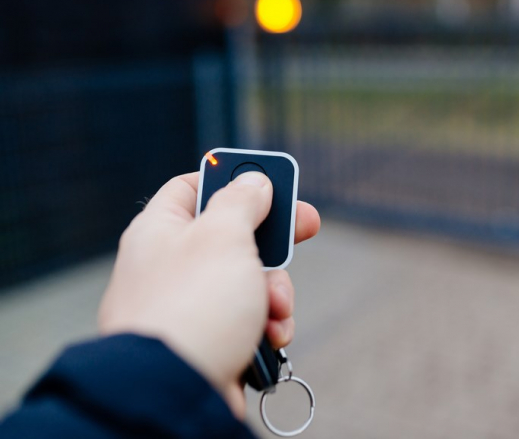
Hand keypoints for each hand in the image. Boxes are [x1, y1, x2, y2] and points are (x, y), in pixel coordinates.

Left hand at [97, 171, 319, 418]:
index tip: (270, 181)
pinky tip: (271, 337)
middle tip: (306, 227)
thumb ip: (242, 200)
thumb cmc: (193, 306)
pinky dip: (267, 325)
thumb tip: (254, 182)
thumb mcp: (223, 235)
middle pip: (233, 234)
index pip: (194, 186)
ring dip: (276, 291)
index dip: (233, 178)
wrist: (174, 391)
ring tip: (274, 309)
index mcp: (161, 229)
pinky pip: (248, 320)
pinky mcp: (208, 340)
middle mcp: (171, 265)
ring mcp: (189, 305)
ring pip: (249, 280)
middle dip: (274, 242)